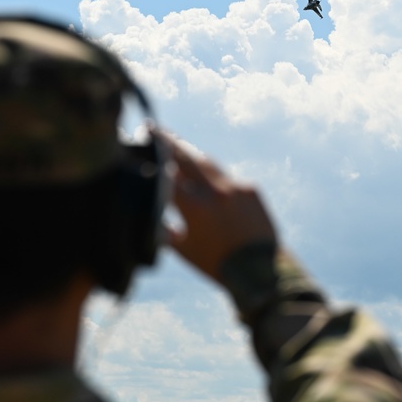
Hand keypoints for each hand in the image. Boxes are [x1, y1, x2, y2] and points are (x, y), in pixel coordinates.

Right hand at [158, 133, 277, 282]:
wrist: (260, 270)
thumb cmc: (215, 263)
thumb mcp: (182, 248)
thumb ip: (162, 227)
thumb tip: (150, 208)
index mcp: (194, 206)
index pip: (167, 172)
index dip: (152, 157)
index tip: (142, 144)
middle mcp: (215, 191)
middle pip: (187, 157)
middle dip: (170, 142)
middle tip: (157, 131)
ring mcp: (235, 188)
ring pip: (209, 164)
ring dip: (192, 155)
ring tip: (180, 148)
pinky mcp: (251, 189)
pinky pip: (227, 179)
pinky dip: (215, 179)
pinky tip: (209, 182)